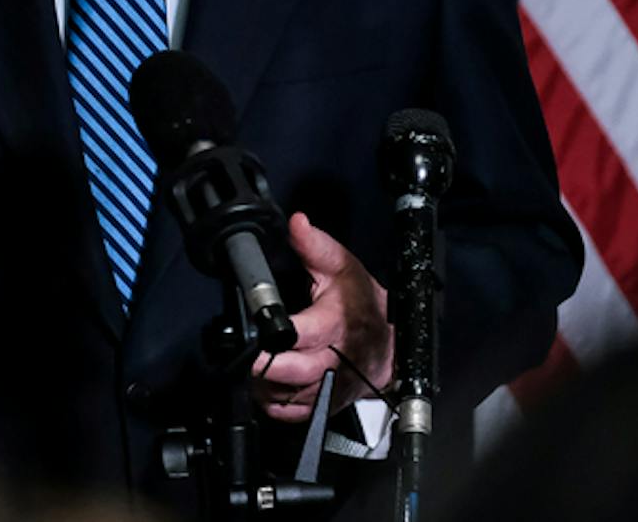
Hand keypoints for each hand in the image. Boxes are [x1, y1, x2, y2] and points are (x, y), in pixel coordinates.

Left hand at [251, 213, 392, 421]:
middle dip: (263, 366)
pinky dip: (273, 403)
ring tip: (254, 366)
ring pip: (286, 397)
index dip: (274, 334)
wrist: (390, 344)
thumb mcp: (342, 267)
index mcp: (332, 325)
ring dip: (264, 385)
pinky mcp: (322, 405)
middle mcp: (330, 361)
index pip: (298, 334)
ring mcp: (326, 388)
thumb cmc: (364, 305)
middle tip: (247, 355)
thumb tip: (296, 223)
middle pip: (290, 373)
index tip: (258, 329)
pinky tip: (267, 385)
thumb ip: (314, 245)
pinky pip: (290, 414)